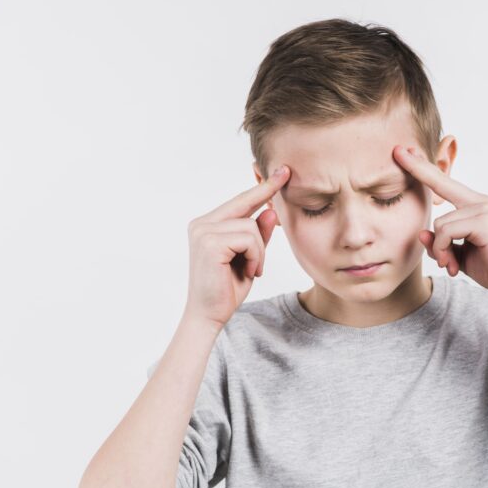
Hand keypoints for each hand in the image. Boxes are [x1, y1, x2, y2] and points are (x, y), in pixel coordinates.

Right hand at [183, 165, 290, 326]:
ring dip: (260, 252)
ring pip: (250, 227)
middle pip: (245, 206)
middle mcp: (202, 223)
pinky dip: (256, 256)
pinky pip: (248, 238)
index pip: (239, 201)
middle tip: (286, 175)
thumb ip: (257, 236)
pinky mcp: (209, 243)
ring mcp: (203, 231)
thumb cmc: (227, 290)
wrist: (209, 316)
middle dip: (266, 202)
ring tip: (254, 269)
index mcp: (208, 225)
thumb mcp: (249, 258)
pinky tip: (249, 271)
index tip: (282, 172)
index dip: (261, 187)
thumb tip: (270, 211)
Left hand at [393, 145, 487, 298]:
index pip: (444, 183)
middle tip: (397, 150)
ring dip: (439, 249)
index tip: (404, 152)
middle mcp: (479, 201)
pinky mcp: (483, 221)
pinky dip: (444, 250)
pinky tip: (453, 264)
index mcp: (474, 206)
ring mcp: (483, 208)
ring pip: (439, 222)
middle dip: (417, 168)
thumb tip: (421, 233)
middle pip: (440, 182)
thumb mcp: (459, 256)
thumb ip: (440, 244)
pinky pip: (447, 231)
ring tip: (449, 264)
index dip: (424, 168)